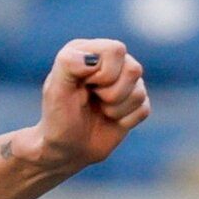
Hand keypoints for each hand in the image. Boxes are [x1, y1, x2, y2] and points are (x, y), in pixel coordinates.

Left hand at [32, 38, 149, 170]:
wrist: (66, 148)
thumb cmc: (57, 118)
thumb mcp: (55, 91)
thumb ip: (67, 65)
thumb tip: (92, 57)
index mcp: (88, 51)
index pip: (115, 50)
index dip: (102, 74)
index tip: (83, 87)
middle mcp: (110, 61)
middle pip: (133, 69)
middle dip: (111, 93)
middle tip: (92, 99)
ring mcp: (126, 81)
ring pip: (139, 91)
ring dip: (115, 109)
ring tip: (98, 110)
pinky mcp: (137, 102)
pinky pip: (143, 109)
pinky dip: (123, 121)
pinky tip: (109, 120)